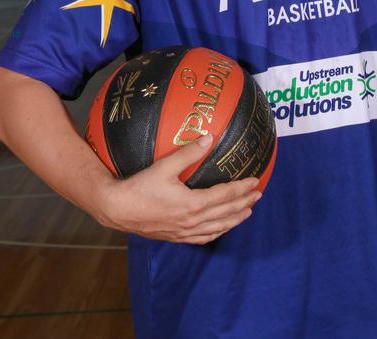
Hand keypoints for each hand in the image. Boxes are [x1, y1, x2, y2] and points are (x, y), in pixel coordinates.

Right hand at [99, 134, 261, 244]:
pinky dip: (217, 232)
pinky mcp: (176, 237)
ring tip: (247, 212)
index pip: (225, 195)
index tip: (255, 181)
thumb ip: (188, 153)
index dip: (242, 188)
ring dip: (234, 219)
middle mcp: (192, 221)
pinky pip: (203, 238)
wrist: (118, 210)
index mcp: (193, 204)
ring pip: (217, 227)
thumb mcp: (164, 166)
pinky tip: (221, 228)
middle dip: (244, 203)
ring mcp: (185, 232)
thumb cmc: (140, 186)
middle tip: (258, 195)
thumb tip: (209, 138)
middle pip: (226, 213)